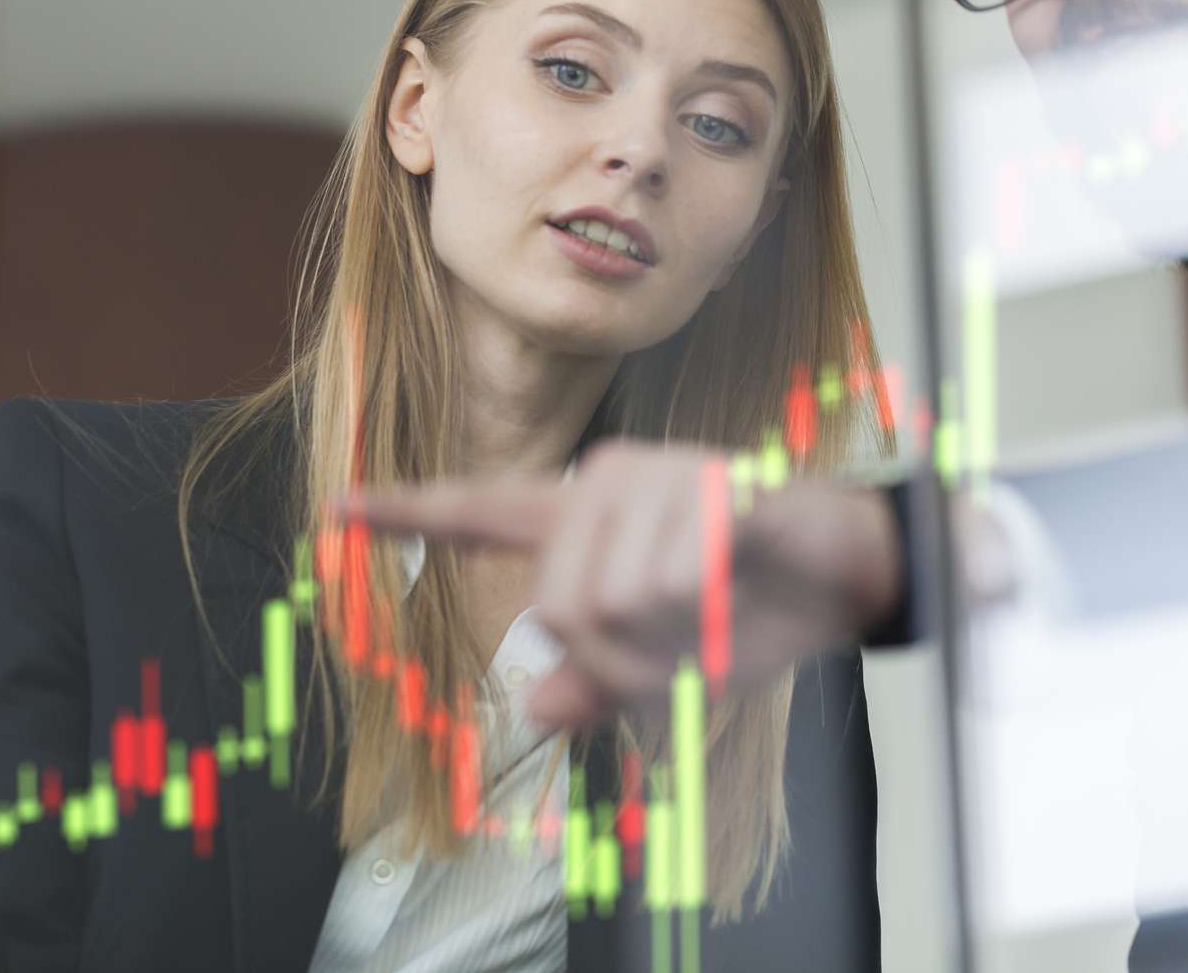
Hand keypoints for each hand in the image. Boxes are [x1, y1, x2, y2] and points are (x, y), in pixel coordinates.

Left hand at [348, 439, 903, 728]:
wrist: (848, 568)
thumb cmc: (747, 604)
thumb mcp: (664, 664)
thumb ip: (596, 683)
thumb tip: (535, 708)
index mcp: (583, 519)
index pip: (479, 511)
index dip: (408, 513)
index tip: (339, 505)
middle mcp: (605, 483)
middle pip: (559, 608)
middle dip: (622, 658)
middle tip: (682, 639)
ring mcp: (658, 478)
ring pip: (615, 603)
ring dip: (673, 636)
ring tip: (717, 606)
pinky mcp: (713, 486)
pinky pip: (674, 578)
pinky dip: (708, 607)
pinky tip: (737, 583)